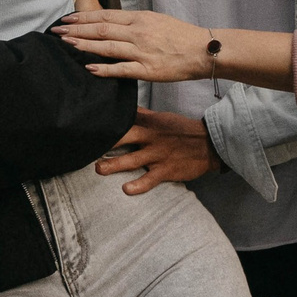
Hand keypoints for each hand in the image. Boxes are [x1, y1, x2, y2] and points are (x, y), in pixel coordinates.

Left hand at [55, 8, 213, 79]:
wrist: (203, 50)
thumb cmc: (180, 36)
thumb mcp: (155, 20)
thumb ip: (134, 23)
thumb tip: (112, 23)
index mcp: (139, 18)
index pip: (105, 16)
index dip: (83, 17)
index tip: (66, 19)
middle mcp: (138, 32)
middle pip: (101, 29)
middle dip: (76, 30)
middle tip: (57, 32)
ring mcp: (142, 51)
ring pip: (107, 46)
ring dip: (84, 46)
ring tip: (66, 45)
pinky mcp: (148, 69)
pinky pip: (122, 69)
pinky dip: (105, 68)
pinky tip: (90, 68)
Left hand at [93, 110, 219, 194]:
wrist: (209, 145)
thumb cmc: (183, 131)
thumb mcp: (163, 118)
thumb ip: (143, 115)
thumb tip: (126, 107)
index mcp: (149, 124)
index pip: (125, 120)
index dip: (108, 122)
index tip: (89, 124)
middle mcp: (151, 138)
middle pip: (125, 137)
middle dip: (106, 142)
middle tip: (87, 146)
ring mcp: (158, 155)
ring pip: (132, 160)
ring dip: (114, 165)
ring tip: (99, 168)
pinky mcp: (166, 170)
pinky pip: (150, 179)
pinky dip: (139, 185)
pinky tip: (127, 189)